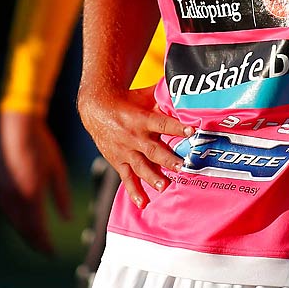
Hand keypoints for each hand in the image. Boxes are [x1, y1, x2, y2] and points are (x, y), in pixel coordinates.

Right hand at [0, 111, 71, 255]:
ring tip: (36, 240)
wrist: (17, 128)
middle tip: (46, 251)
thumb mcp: (57, 170)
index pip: (37, 228)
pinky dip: (17, 221)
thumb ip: (61, 196)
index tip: (53, 253)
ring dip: (25, 233)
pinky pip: (8, 211)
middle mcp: (14, 197)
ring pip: (14, 221)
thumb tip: (67, 219)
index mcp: (31, 195)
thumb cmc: (42, 146)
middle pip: (24, 229)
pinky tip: (24, 223)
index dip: (45, 244)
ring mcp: (3, 192)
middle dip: (35, 242)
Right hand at [77, 84, 193, 207]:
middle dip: (167, 159)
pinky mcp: (118, 161)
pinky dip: (134, 191)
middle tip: (182, 167)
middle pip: (152, 149)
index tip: (192, 130)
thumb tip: (185, 84)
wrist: (96, 109)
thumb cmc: (127, 101)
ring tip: (164, 186)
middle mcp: (133, 136)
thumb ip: (163, 95)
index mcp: (141, 118)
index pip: (162, 122)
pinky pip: (127, 178)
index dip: (176, 126)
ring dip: (152, 177)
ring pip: (140, 166)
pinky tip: (143, 203)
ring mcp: (125, 151)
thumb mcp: (144, 95)